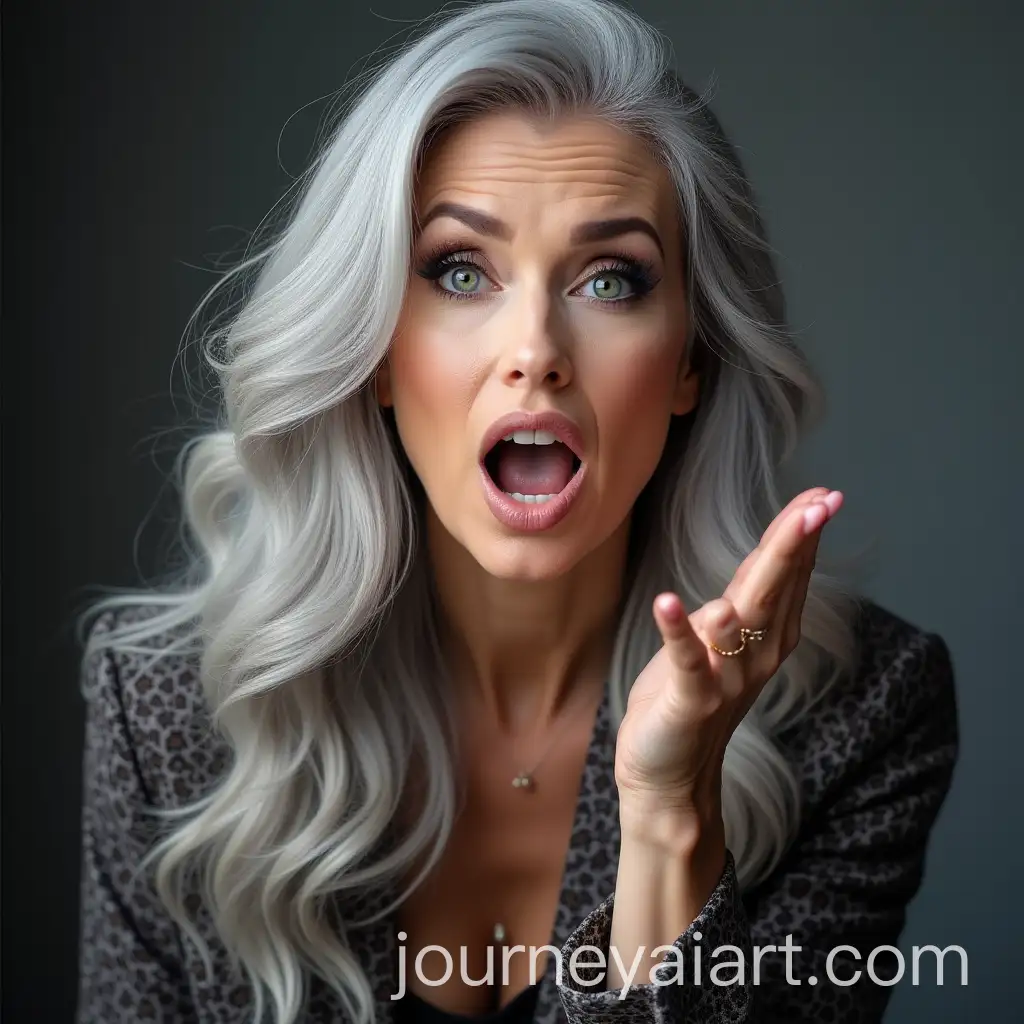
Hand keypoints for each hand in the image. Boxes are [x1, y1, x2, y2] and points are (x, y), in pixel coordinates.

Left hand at [615, 487, 842, 836]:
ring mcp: (724, 680)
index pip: (784, 576)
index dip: (800, 536)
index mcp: (764, 638)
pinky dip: (677, 631)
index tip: (823, 496)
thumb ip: (745, 598)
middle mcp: (754, 656)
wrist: (670, 778)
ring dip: (751, 588)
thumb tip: (773, 551)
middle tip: (821, 506)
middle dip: (794, 547)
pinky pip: (685, 661)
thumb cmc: (690, 700)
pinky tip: (667, 601)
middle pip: (773, 591)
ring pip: (738, 626)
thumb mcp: (720, 640)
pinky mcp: (689, 701)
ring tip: (766, 550)